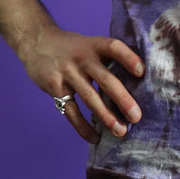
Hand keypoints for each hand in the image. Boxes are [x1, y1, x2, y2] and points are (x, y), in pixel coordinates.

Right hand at [18, 25, 143, 143]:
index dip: (128, 58)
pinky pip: (71, 111)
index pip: (114, 48)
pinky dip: (83, 127)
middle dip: (122, 99)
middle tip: (136, 117)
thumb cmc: (73, 47)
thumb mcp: (90, 44)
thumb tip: (136, 83)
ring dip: (106, 117)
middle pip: (105, 78)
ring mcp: (68, 73)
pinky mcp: (55, 87)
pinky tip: (95, 137)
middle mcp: (82, 57)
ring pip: (90, 97)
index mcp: (95, 44)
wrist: (37, 41)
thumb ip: (107, 59)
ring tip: (121, 131)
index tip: (142, 72)